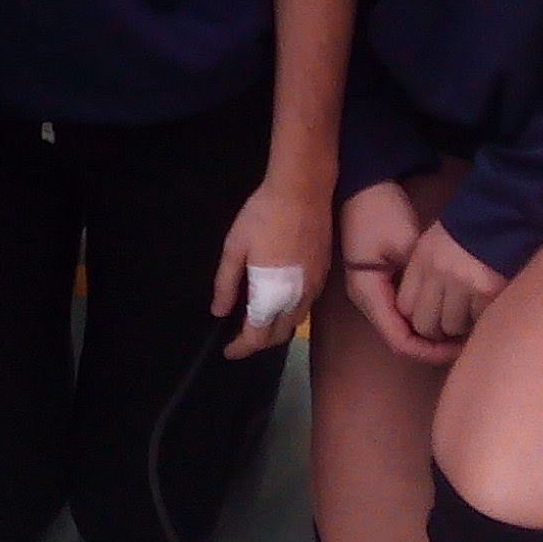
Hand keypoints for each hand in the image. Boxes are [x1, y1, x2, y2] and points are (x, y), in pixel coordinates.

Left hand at [213, 168, 334, 357]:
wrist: (303, 190)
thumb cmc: (263, 216)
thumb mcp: (235, 247)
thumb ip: (226, 283)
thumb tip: (220, 312)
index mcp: (272, 295)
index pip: (257, 337)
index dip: (241, 348)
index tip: (228, 350)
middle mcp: (296, 299)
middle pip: (278, 336)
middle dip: (258, 342)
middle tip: (239, 336)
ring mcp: (313, 287)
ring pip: (295, 323)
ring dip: (276, 329)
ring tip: (257, 320)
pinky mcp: (323, 274)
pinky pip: (306, 307)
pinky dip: (290, 314)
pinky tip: (279, 301)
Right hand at [339, 180, 461, 365]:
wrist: (366, 186)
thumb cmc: (382, 213)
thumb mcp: (406, 245)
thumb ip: (423, 280)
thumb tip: (451, 311)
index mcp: (369, 294)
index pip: (400, 340)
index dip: (429, 351)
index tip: (458, 347)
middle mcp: (368, 301)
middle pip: (401, 340)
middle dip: (432, 347)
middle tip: (465, 343)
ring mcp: (374, 293)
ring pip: (402, 329)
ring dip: (429, 335)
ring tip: (459, 333)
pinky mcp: (383, 284)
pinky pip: (403, 313)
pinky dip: (424, 318)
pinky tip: (445, 314)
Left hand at [394, 220, 505, 347]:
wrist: (502, 213)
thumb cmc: (467, 228)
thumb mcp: (433, 242)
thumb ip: (424, 274)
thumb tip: (417, 312)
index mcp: (422, 260)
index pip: (405, 306)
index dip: (416, 315)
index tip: (428, 316)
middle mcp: (439, 273)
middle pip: (425, 324)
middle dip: (437, 328)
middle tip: (449, 321)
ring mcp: (464, 284)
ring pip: (453, 326)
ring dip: (461, 324)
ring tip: (470, 309)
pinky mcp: (489, 292)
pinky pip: (479, 320)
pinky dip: (482, 316)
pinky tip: (486, 302)